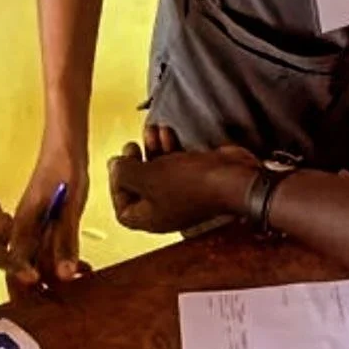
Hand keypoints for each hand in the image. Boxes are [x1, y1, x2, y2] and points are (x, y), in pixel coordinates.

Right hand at [10, 144, 88, 286]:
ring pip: (40, 257)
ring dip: (58, 271)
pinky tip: (81, 265)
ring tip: (82, 278)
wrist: (66, 141)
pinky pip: (49, 245)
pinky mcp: (45, 219)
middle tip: (68, 297)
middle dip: (44, 284)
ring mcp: (34, 223)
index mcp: (22, 224)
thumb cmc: (65, 167)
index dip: (28, 284)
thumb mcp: (70, 205)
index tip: (47, 297)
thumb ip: (66, 240)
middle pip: (26, 265)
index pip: (16, 264)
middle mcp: (23, 227)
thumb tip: (65, 274)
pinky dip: (64, 257)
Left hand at [108, 143, 259, 234]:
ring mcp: (183, 192)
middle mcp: (166, 208)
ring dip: (152, 149)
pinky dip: (168, 146)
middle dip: (134, 163)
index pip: (123, 210)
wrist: (234, 177)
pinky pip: (176, 162)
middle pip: (140, 187)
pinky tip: (166, 131)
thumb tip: (114, 166)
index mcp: (151, 218)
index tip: (117, 165)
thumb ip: (125, 172)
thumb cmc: (191, 183)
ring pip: (158, 170)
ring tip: (150, 131)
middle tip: (130, 147)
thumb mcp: (148, 177)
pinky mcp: (197, 176)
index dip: (116, 186)